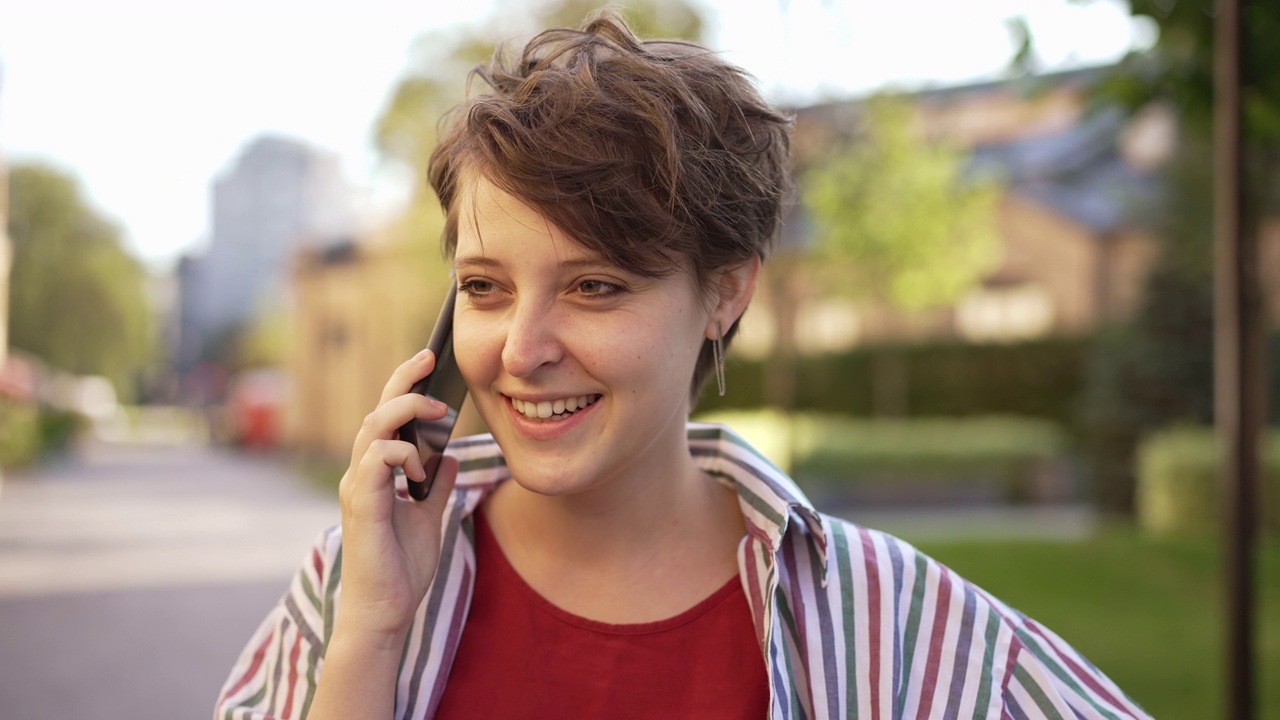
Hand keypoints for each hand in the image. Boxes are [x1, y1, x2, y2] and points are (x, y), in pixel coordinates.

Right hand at [334, 348, 459, 641]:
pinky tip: (419, 467)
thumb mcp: (429, 517)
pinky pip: (376, 460)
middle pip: (378, 410)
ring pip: (374, 428)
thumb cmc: (401, 569)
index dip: (405, 384)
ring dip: (407, 411)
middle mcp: (362, 474)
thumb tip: (447, 456)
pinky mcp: (362, 504)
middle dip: (404, 379)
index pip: (387, 416)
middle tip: (431, 358)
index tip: (431, 360)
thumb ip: (434, 486)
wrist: (386, 611)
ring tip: (440, 412)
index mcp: (377, 473)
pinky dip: (401, 453)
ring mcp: (359, 487)